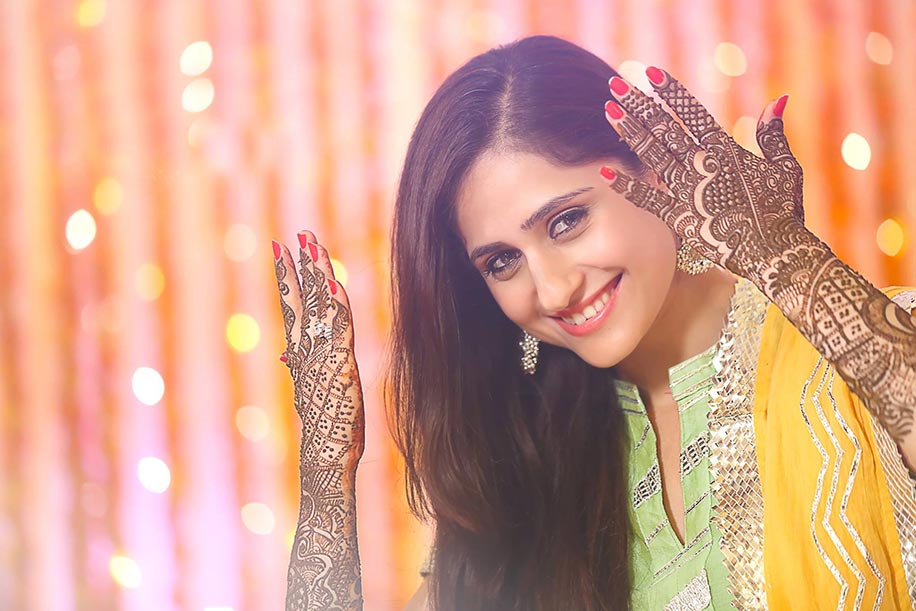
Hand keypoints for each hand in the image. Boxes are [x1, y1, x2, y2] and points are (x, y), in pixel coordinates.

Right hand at [272, 230, 364, 472]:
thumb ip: (301, 367)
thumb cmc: (323, 427)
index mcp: (302, 352)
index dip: (288, 277)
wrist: (326, 457)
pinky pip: (339, 330)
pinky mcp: (340, 366)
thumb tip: (286, 354)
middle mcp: (308, 349)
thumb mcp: (311, 390)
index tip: (281, 249)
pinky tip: (334, 283)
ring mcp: (322, 356)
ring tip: (315, 245)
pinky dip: (336, 305)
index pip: (293, 306)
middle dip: (302, 265)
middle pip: (304, 299)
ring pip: (321, 308)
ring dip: (319, 274)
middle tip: (298, 234)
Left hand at [600, 66, 811, 285]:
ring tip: (609, 111)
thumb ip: (773, 135)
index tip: (650, 74)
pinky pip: (648, 198)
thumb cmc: (783, 211)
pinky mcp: (679, 218)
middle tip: (615, 86)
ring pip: (652, 155)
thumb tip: (778, 100)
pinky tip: (605, 171)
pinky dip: (626, 186)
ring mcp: (688, 190)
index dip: (671, 92)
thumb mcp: (784, 168)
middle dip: (639, 105)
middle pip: (664, 128)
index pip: (693, 113)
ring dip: (630, 132)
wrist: (775, 252)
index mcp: (726, 149)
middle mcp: (702, 165)